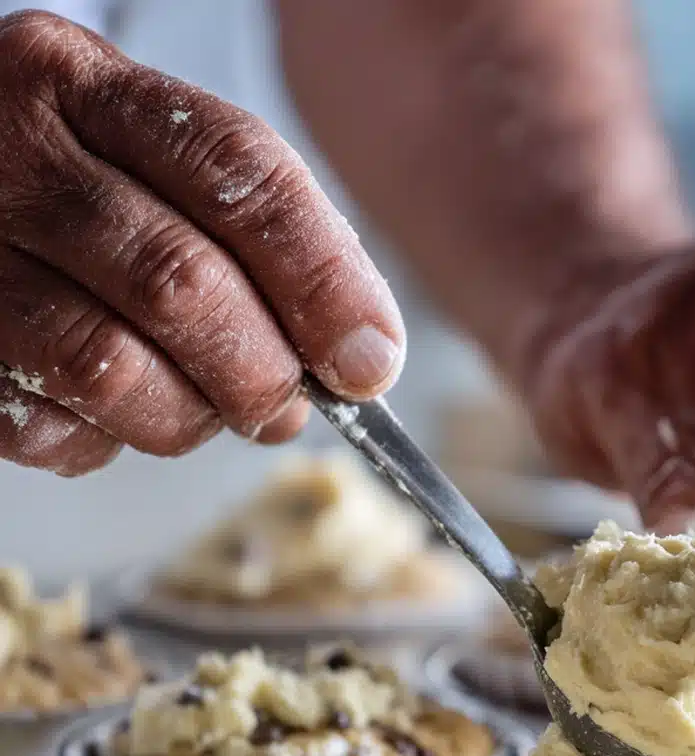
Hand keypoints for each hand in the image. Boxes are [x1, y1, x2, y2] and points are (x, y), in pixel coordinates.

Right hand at [0, 12, 403, 475]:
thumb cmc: (82, 185)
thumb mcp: (162, 161)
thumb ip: (264, 237)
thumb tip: (359, 356)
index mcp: (84, 86)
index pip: (237, 174)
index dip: (323, 281)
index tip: (370, 359)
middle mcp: (10, 153)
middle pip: (181, 282)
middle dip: (262, 371)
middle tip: (286, 403)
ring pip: (111, 369)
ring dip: (189, 417)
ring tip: (207, 408)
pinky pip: (50, 427)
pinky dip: (109, 441)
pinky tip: (119, 410)